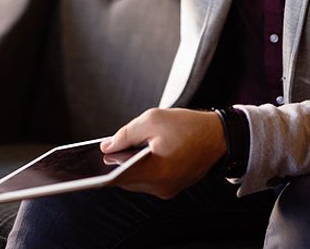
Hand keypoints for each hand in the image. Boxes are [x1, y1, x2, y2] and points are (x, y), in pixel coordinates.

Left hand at [101, 108, 226, 198]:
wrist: (220, 136)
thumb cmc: (188, 125)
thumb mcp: (151, 119)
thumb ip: (125, 135)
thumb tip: (106, 147)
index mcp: (156, 172)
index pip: (118, 177)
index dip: (102, 168)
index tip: (89, 160)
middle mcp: (161, 187)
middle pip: (126, 179)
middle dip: (116, 163)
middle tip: (109, 147)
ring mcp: (168, 190)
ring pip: (137, 180)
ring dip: (129, 165)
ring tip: (124, 148)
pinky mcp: (172, 187)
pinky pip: (149, 179)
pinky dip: (142, 167)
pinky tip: (138, 153)